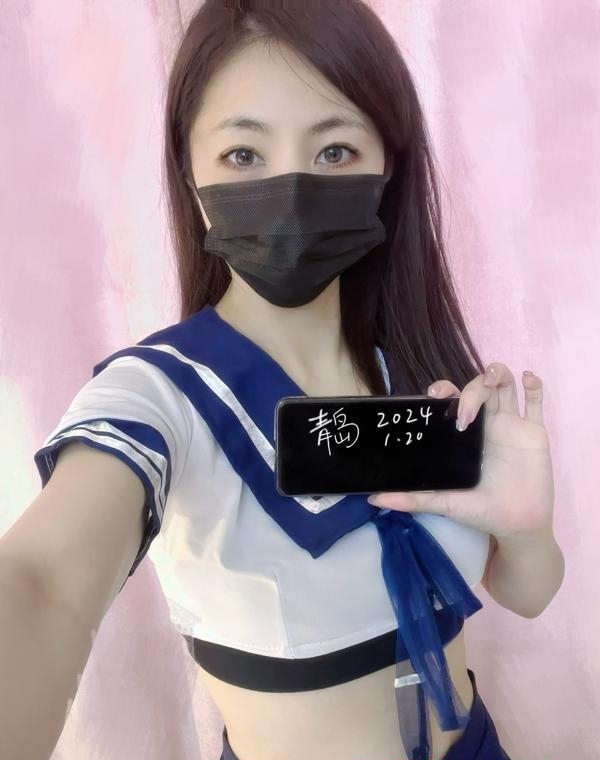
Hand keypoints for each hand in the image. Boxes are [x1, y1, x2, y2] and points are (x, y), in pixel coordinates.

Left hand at [367, 362, 555, 540]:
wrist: (516, 527)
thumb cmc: (480, 511)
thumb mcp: (444, 503)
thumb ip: (412, 499)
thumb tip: (373, 499)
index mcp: (464, 433)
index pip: (452, 399)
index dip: (444, 390)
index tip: (435, 396)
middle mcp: (486, 423)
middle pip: (478, 387)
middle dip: (471, 388)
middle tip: (463, 412)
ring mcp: (511, 425)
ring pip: (505, 385)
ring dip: (498, 373)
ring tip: (493, 380)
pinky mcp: (534, 432)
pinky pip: (536, 402)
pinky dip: (534, 385)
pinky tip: (527, 378)